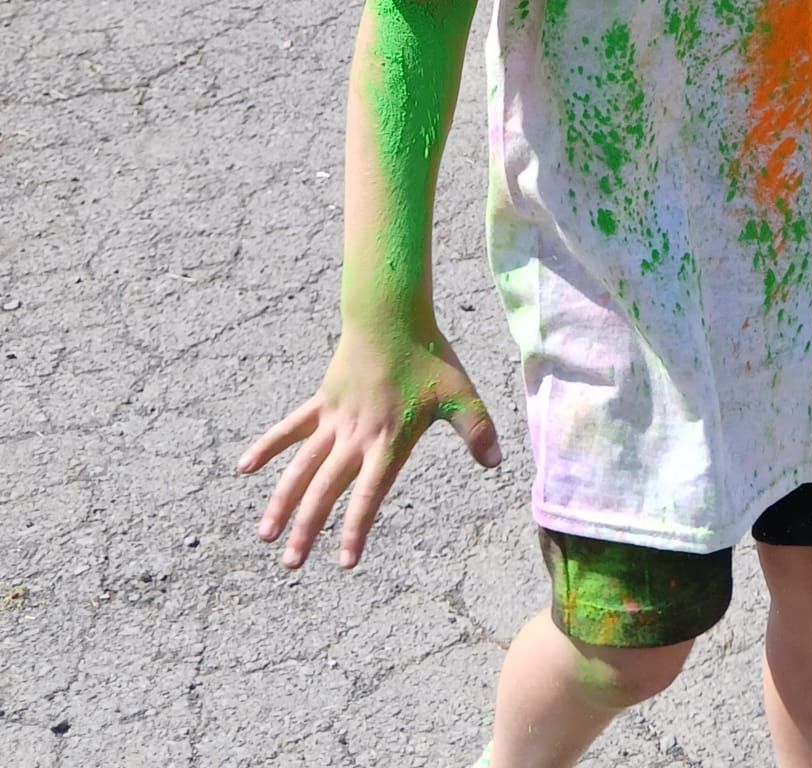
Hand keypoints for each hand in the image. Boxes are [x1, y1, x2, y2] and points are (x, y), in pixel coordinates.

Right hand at [238, 323, 500, 570]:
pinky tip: (244, 468)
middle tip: (291, 564)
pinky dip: (267, 446)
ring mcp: (334, 420)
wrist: (391, 315)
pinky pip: (289, 428)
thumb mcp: (460, 394)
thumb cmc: (428, 356)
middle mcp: (355, 436)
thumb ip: (477, 430)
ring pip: (301, 468)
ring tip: (265, 535)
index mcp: (387, 441)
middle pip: (325, 490)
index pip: (368, 495)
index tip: (344, 562)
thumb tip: (497, 463)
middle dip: (308, 529)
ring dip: (282, 501)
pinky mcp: (321, 401)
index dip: (355, 529)